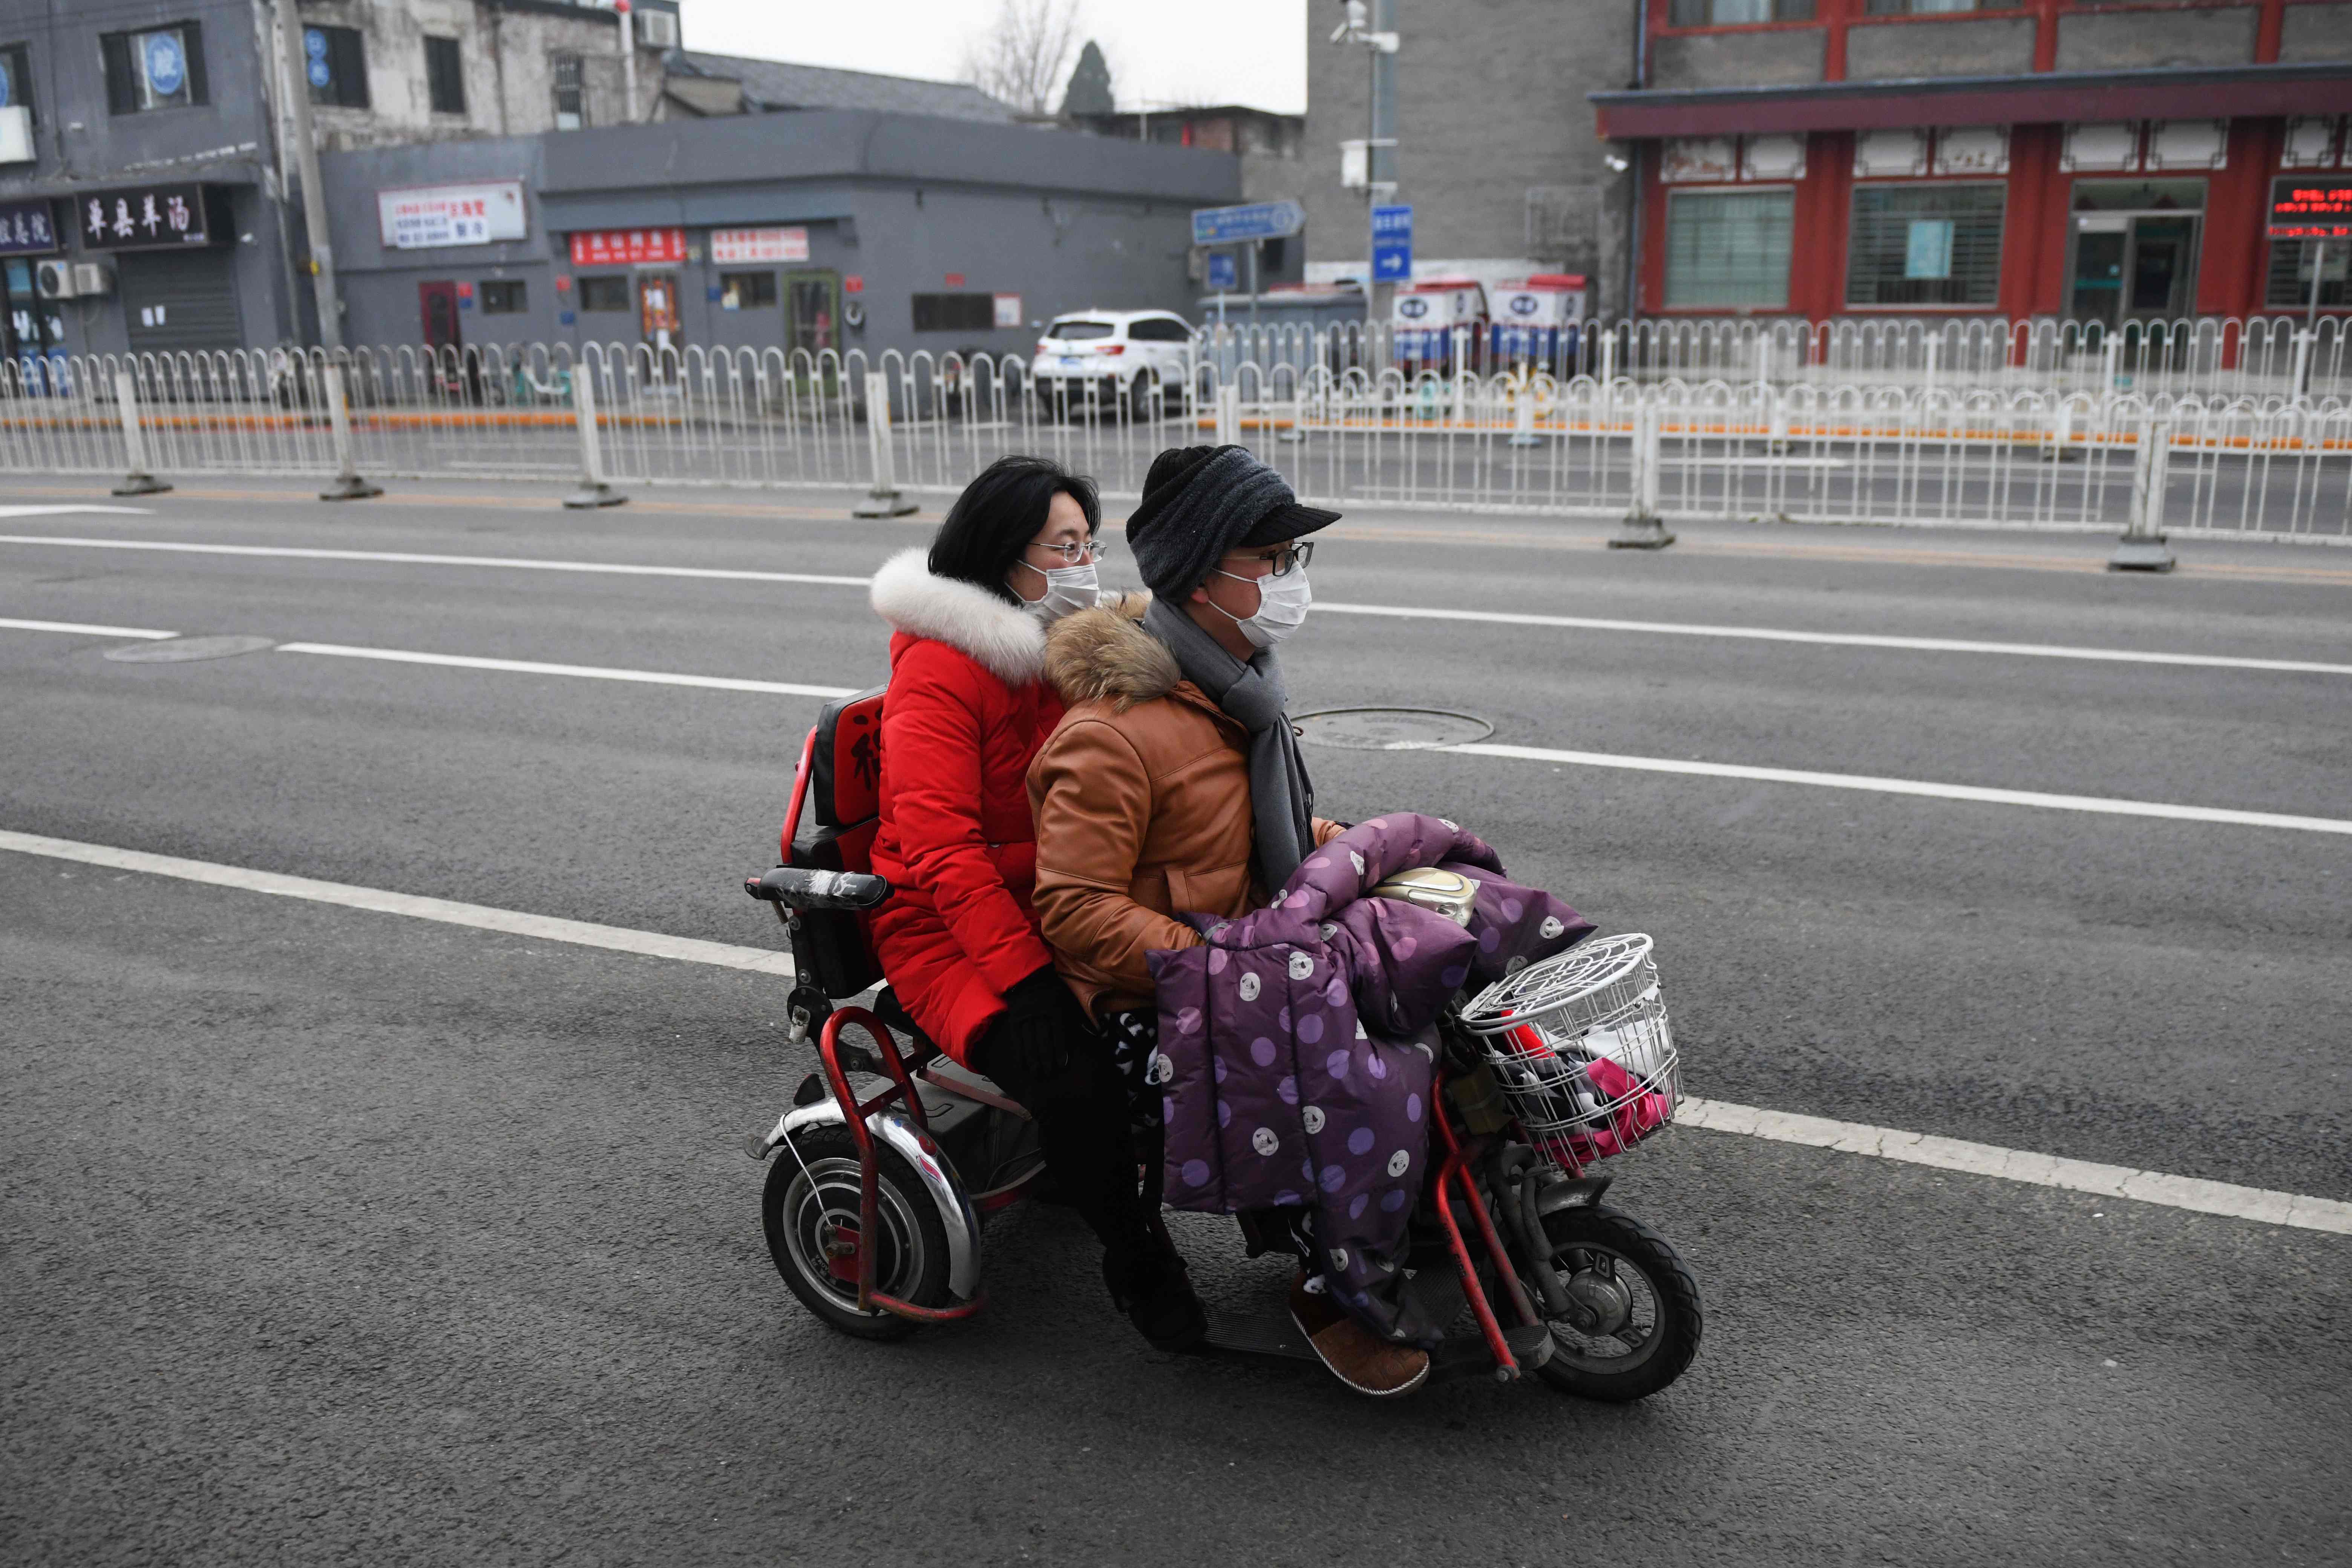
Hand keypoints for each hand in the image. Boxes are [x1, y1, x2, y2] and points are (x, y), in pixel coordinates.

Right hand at [988, 967, 1084, 1084]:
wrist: (1030, 977)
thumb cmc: (1054, 990)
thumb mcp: (1069, 999)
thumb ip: (1079, 1016)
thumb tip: (1095, 1032)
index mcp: (1055, 1009)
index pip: (1058, 1033)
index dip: (1060, 1050)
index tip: (1062, 1065)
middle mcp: (1040, 1014)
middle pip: (1043, 1040)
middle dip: (1046, 1059)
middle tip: (1049, 1075)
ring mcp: (1025, 1017)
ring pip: (1029, 1041)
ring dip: (1033, 1060)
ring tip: (1037, 1074)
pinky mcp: (1015, 1019)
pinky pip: (1017, 1038)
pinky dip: (1019, 1052)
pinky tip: (1023, 1065)